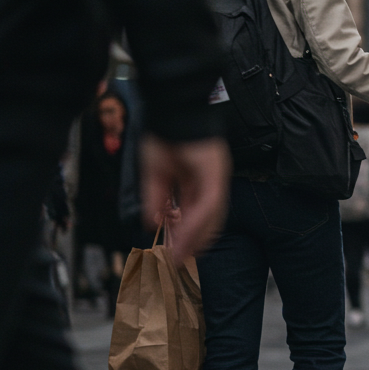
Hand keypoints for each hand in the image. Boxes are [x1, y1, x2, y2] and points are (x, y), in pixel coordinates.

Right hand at [142, 137, 230, 263]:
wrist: (171, 109)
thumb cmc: (163, 135)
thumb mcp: (155, 174)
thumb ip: (155, 200)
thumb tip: (152, 223)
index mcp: (196, 181)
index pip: (196, 213)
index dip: (186, 232)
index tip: (176, 249)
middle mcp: (210, 182)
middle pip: (208, 219)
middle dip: (193, 241)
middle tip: (179, 260)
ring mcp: (215, 179)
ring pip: (211, 216)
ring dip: (195, 238)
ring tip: (181, 256)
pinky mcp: (216, 175)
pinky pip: (209, 204)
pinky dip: (197, 222)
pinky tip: (185, 236)